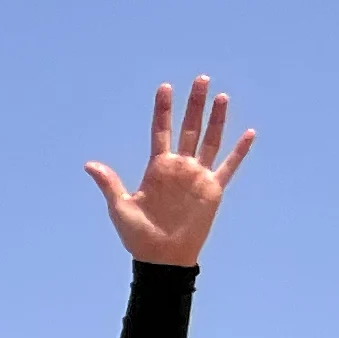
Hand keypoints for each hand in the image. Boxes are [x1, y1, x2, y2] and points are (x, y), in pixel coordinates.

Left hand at [84, 77, 253, 266]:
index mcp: (157, 168)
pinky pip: (229, 166)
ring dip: (217, 119)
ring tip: (221, 96)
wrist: (161, 258)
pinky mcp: (213, 190)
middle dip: (194, 104)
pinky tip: (249, 133)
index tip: (165, 87)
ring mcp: (197, 176)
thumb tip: (89, 164)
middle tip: (201, 79)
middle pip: (189, 128)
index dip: (162, 110)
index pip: (160, 131)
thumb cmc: (138, 236)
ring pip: (211, 140)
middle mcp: (179, 167)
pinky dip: (239, 151)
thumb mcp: (121, 207)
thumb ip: (109, 183)